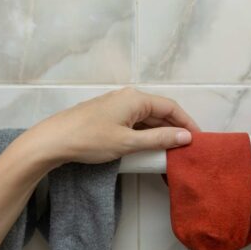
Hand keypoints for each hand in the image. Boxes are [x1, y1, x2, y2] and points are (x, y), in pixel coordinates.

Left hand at [22, 87, 199, 166]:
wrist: (52, 141)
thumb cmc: (90, 139)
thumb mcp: (128, 142)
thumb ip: (159, 139)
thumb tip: (186, 137)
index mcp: (136, 99)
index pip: (171, 107)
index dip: (187, 123)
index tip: (198, 139)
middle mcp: (128, 97)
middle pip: (160, 112)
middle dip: (175, 129)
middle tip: (187, 149)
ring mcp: (117, 106)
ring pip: (147, 119)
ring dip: (160, 133)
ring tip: (172, 151)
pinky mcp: (108, 116)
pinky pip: (135, 123)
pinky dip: (146, 134)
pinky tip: (149, 148)